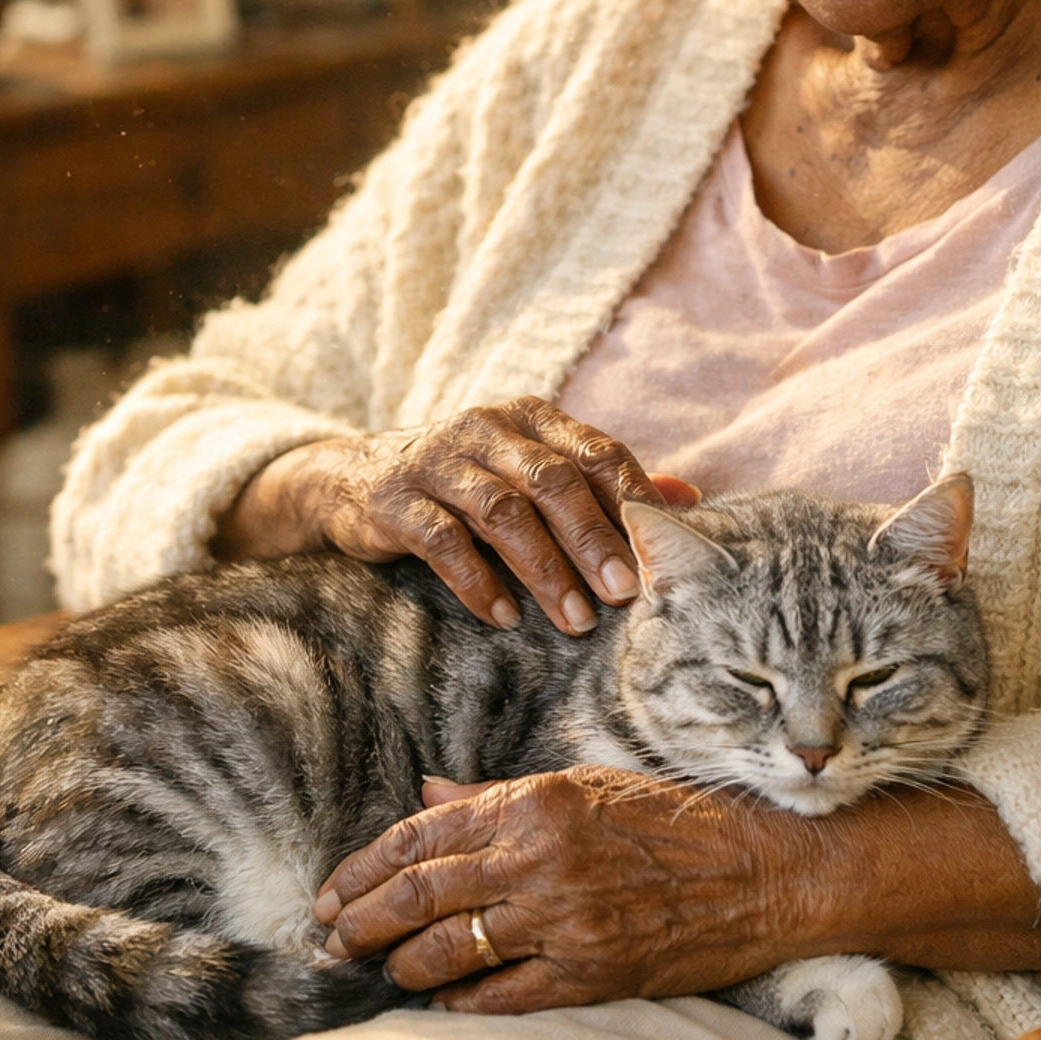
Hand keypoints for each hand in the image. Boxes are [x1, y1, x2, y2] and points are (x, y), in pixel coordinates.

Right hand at [215, 398, 698, 635]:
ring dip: (543, 569)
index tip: (664, 553)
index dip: (632, 500)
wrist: (352, 480)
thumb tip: (688, 499)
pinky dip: (477, 581)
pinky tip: (504, 617)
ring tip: (575, 620)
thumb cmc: (466, 483)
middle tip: (625, 594)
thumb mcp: (531, 472)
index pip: (597, 451)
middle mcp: (487, 430)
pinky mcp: (396, 500)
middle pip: (553, 481)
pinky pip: (442, 540)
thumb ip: (602, 484)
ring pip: (501, 512)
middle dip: (594, 540)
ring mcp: (438, 462)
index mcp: (532, 419)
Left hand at [314, 768, 827, 1011]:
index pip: (422, 835)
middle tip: (328, 942)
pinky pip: (504, 995)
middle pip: (420, 895)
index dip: (364, 868)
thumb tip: (427, 792)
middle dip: (361, 922)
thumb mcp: (588, 784)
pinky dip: (461, 1001)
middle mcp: (541, 858)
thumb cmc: (679, 820)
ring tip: (377, 970)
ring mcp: (566, 920)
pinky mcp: (593, 973)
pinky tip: (439, 1001)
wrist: (767, 871)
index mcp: (537, 801)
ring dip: (402, 965)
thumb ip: (499, 796)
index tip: (330, 892)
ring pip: (451, 950)